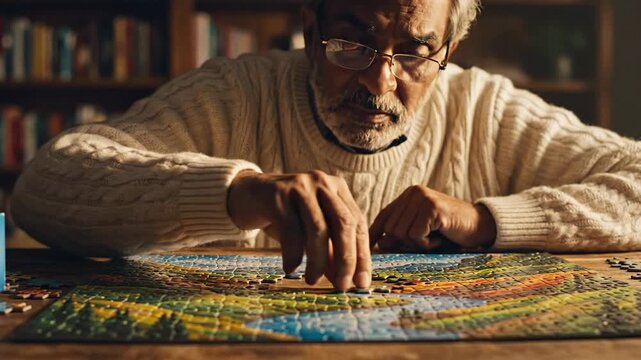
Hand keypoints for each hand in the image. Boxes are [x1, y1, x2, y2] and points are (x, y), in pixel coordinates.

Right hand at [227, 170, 370, 290]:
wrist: (247, 194)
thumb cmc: (285, 215)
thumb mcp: (311, 232)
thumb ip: (329, 252)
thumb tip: (344, 281)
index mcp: (338, 188)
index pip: (358, 223)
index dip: (362, 254)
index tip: (361, 283)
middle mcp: (323, 183)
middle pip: (343, 223)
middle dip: (346, 259)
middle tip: (342, 285)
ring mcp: (300, 186)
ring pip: (318, 228)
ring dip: (318, 260)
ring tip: (312, 280)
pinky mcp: (278, 194)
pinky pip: (291, 230)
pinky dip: (293, 254)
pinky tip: (290, 268)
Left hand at [369, 185, 495, 251]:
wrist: (480, 226)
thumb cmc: (449, 232)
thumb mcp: (421, 234)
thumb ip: (401, 236)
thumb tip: (379, 244)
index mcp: (408, 196)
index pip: (383, 216)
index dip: (375, 233)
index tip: (368, 247)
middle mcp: (413, 193)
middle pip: (390, 229)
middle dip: (405, 243)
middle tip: (426, 242)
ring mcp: (423, 199)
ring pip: (401, 233)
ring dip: (418, 244)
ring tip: (435, 237)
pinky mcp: (432, 208)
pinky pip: (416, 235)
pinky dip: (427, 243)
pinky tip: (441, 236)